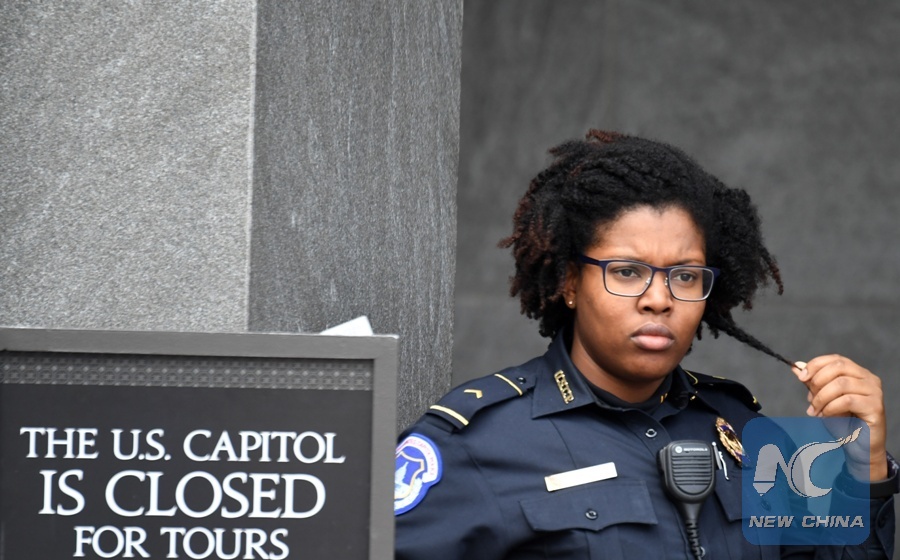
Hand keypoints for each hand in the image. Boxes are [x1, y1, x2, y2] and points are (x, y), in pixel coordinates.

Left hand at [791, 355, 886, 481]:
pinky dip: (831, 408)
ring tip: (815, 412)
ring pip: (841, 384)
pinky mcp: (876, 406)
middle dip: (818, 381)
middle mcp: (869, 379)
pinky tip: (826, 416)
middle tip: (809, 400)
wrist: (857, 446)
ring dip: (822, 398)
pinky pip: (847, 400)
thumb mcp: (823, 399)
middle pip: (838, 367)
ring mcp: (874, 392)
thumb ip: (813, 383)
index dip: (816, 365)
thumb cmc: (842, 422)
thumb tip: (796, 366)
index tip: (802, 377)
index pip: (836, 359)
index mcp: (857, 373)